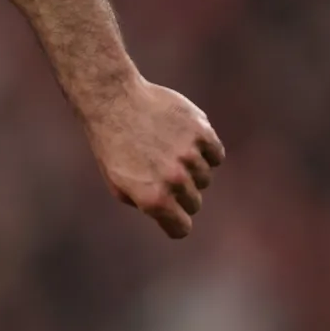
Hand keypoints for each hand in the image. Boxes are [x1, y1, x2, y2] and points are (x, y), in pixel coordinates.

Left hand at [85, 80, 225, 238]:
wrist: (113, 102)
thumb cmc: (112, 145)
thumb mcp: (118, 184)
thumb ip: (146, 204)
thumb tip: (171, 213)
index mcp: (153, 198)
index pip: (181, 228)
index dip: (175, 222)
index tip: (171, 214)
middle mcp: (175, 180)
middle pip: (194, 203)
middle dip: (180, 194)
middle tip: (160, 173)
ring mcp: (190, 156)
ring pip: (206, 178)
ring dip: (191, 169)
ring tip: (166, 150)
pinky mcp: (202, 133)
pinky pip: (216, 155)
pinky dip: (205, 151)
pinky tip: (183, 139)